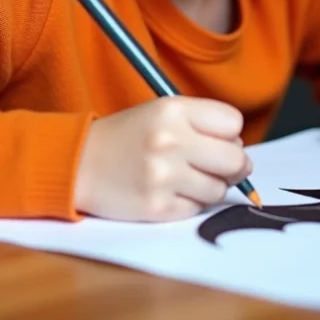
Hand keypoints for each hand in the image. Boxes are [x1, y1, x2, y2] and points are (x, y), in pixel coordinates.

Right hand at [73, 97, 252, 221]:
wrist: (78, 164)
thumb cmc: (127, 136)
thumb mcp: (161, 112)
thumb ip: (202, 124)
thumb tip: (241, 151)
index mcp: (172, 110)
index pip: (233, 123)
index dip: (229, 134)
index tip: (216, 140)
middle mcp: (169, 141)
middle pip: (236, 160)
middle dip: (233, 166)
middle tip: (219, 167)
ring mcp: (163, 176)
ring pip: (219, 189)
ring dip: (208, 187)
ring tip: (183, 178)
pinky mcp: (156, 208)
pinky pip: (196, 209)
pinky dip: (188, 203)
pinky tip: (168, 192)